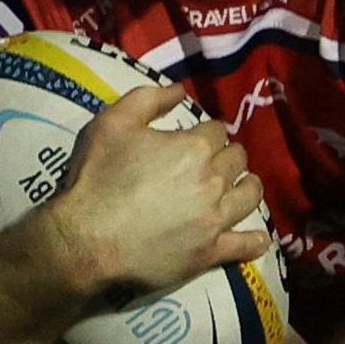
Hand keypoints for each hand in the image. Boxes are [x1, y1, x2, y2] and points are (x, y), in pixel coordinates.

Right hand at [39, 84, 269, 301]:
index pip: (216, 130)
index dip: (206, 132)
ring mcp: (215, 219)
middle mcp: (213, 181)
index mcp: (194, 147)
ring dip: (247, 187)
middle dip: (227, 156)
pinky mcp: (209, 253)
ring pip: (249, 196)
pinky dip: (255, 240)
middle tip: (213, 162)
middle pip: (237, 159)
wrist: (86, 240)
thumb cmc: (96, 178)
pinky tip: (258, 237)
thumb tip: (180, 90)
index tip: (196, 138)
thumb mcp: (112, 123)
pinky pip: (245, 246)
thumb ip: (149, 99)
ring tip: (239, 187)